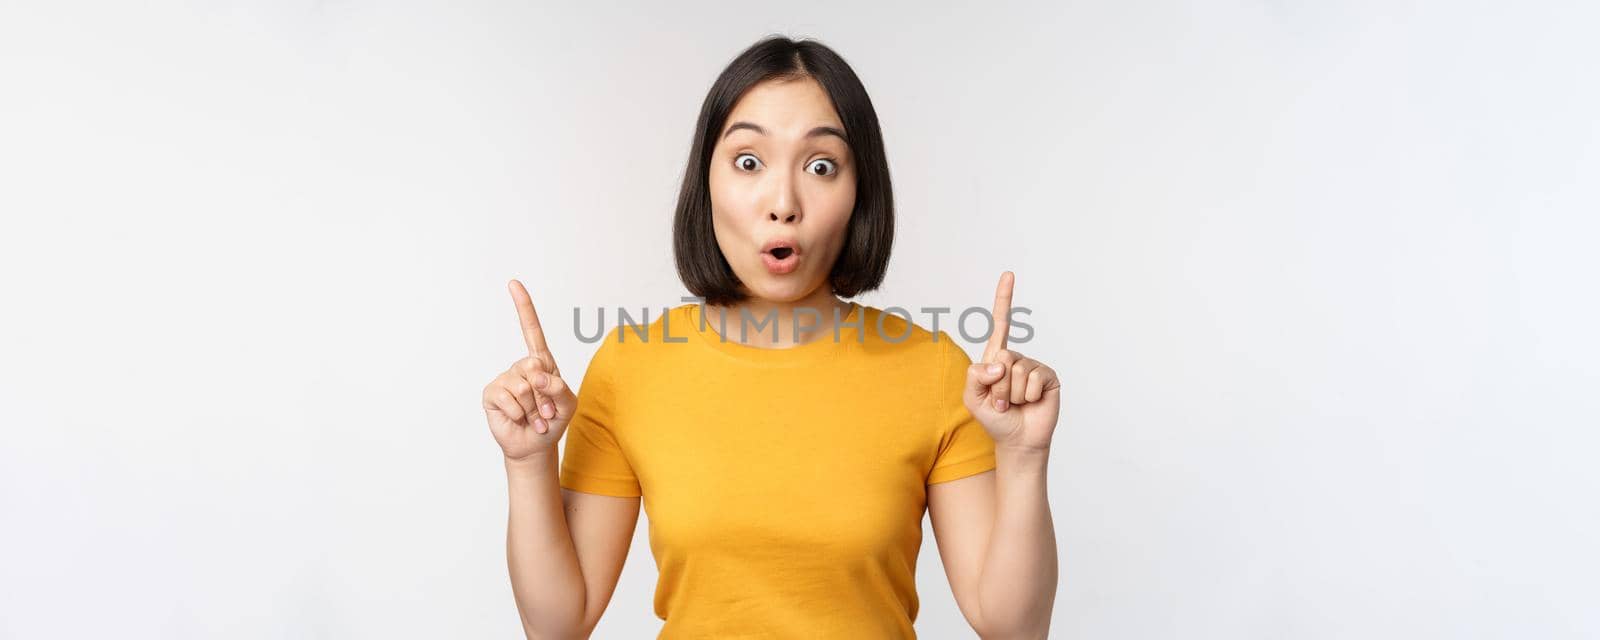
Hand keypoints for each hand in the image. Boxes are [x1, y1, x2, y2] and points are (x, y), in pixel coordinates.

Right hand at [481, 279, 578, 460]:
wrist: (534, 445)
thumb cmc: (553, 421)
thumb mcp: (568, 405)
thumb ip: (559, 388)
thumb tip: (536, 376)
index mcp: (542, 363)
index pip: (532, 330)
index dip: (523, 307)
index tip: (513, 284)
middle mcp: (522, 367)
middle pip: (534, 367)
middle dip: (545, 396)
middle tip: (546, 411)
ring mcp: (505, 379)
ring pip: (523, 388)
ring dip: (534, 409)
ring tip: (534, 418)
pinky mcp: (492, 394)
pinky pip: (508, 399)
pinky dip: (519, 414)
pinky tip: (520, 420)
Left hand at [963, 271, 1061, 452]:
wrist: (1017, 441)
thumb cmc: (994, 418)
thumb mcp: (972, 398)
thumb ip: (975, 376)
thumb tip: (1000, 363)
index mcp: (996, 357)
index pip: (1001, 323)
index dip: (1004, 298)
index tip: (1009, 274)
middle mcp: (1015, 358)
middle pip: (1002, 357)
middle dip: (998, 387)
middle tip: (1002, 402)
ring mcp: (1033, 366)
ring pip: (1017, 372)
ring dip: (1012, 395)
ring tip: (1015, 404)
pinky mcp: (1048, 377)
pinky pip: (1034, 379)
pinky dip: (1028, 396)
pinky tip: (1031, 403)